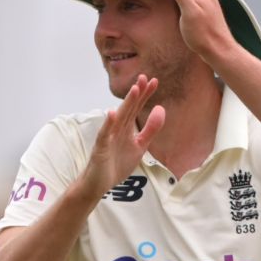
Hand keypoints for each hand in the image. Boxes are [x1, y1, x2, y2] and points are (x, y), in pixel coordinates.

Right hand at [77, 75, 163, 200]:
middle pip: (128, 108)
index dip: (145, 95)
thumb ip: (150, 130)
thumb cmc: (117, 163)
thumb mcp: (140, 146)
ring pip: (118, 118)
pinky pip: (104, 135)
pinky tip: (112, 113)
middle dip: (137, 94)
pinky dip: (108, 124)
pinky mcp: (100, 149)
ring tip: (135, 90)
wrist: (99, 184)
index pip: (136, 108)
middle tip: (144, 77)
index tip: (154, 81)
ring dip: (126, 104)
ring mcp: (108, 138)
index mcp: (126, 128)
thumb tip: (161, 109)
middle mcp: (116, 129)